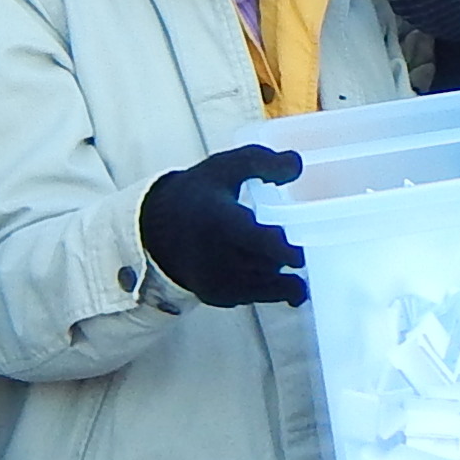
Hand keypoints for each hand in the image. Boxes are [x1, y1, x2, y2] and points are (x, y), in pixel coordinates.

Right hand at [137, 142, 307, 306]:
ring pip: (267, 285)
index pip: (256, 240)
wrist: (156, 229)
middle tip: (303, 246)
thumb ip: (262, 162)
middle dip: (289, 258)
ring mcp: (216, 280)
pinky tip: (277, 271)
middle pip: (268, 266)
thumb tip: (296, 166)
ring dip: (283, 272)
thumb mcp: (226, 167)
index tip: (302, 252)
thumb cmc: (198, 194)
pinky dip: (272, 288)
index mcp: (219, 220)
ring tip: (288, 255)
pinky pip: (257, 297)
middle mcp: (216, 256)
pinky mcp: (218, 296)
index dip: (283, 249)